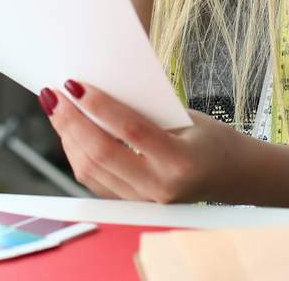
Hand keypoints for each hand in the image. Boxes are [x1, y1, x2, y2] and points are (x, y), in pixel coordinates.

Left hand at [40, 79, 246, 204]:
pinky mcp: (133, 205)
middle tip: (53, 94)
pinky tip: (69, 132)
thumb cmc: (211, 139)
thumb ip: (145, 110)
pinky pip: (95, 181)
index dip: (98, 106)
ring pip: (91, 170)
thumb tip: (98, 89)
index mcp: (179, 161)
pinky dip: (77, 154)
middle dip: (71, 121)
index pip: (129, 130)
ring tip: (56, 108)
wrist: (234, 178)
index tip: (74, 84)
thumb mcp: (187, 118)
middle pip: (101, 153)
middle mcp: (160, 187)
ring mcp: (145, 202)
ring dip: (68, 137)